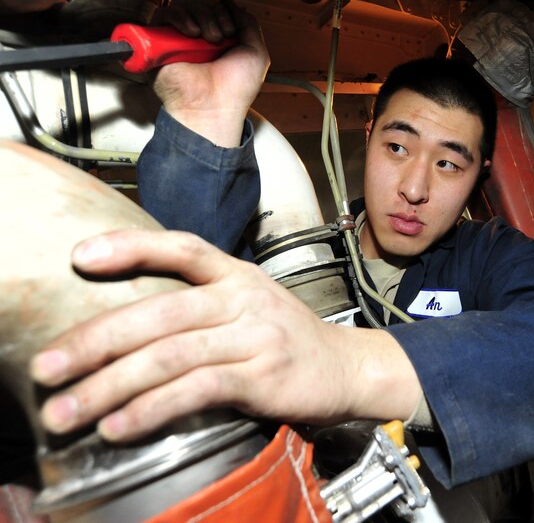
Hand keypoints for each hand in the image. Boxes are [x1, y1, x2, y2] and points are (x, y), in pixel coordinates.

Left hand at [30, 230, 420, 441]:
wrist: (348, 367)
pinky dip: (153, 409)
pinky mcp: (264, 377)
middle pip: (160, 313)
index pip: (182, 247)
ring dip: (110, 386)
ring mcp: (256, 337)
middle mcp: (245, 298)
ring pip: (171, 356)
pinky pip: (197, 390)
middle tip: (46, 368)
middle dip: (94, 341)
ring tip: (67, 411)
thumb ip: (199, 302)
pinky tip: (120, 426)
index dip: (131, 247)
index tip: (79, 258)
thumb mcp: (250, 302)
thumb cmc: (286, 339)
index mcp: (237, 275)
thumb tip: (124, 323)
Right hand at [151, 0, 269, 146]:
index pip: (215, 6)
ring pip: (182, 5)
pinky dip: (177, 16)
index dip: (224, 12)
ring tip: (204, 38)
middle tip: (218, 38)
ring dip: (198, 15)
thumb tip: (229, 1)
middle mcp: (196, 36)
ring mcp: (176, 39)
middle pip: (199, 2)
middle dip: (213, 14)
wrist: (214, 107)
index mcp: (218, 37)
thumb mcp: (256, 52)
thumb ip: (248, 24)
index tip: (231, 32)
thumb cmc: (236, 87)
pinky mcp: (157, 43)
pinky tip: (189, 33)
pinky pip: (162, 14)